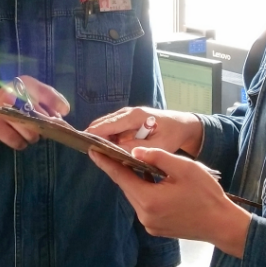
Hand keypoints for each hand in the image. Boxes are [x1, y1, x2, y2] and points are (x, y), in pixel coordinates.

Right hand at [0, 76, 70, 150]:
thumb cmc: (15, 101)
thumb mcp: (31, 93)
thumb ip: (49, 99)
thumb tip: (64, 111)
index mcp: (23, 84)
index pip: (43, 92)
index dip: (55, 102)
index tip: (64, 112)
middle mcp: (11, 95)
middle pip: (39, 118)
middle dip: (44, 126)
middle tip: (41, 127)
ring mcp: (1, 112)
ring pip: (30, 134)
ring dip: (32, 136)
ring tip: (27, 130)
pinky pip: (18, 142)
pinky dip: (21, 143)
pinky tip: (17, 136)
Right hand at [85, 107, 203, 156]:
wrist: (182, 126)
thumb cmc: (172, 135)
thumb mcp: (158, 145)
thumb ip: (137, 148)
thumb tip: (116, 153)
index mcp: (134, 116)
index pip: (108, 124)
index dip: (94, 134)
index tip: (83, 144)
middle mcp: (127, 113)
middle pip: (103, 123)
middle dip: (93, 136)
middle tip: (85, 151)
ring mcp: (127, 116)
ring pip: (106, 126)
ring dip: (99, 137)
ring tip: (92, 151)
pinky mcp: (128, 121)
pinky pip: (112, 129)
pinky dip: (106, 137)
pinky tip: (104, 149)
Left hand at [89, 147, 250, 257]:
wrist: (222, 224)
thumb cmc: (206, 195)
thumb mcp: (184, 168)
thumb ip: (157, 157)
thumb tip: (134, 152)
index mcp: (149, 199)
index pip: (121, 177)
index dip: (106, 162)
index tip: (92, 150)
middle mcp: (144, 215)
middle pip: (127, 187)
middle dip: (121, 170)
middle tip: (113, 152)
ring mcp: (150, 224)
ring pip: (135, 196)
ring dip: (135, 181)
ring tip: (135, 164)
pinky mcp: (156, 228)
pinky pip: (144, 206)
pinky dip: (144, 192)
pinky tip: (153, 182)